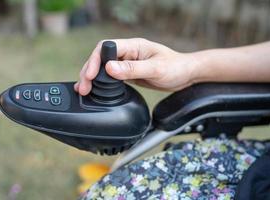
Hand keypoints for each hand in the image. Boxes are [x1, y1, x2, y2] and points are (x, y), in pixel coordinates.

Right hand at [74, 38, 200, 94]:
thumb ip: (133, 68)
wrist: (187, 75)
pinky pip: (111, 76)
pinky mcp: (129, 73)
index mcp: (133, 46)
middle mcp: (128, 53)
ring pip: (103, 68)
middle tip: (83, 87)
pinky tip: (95, 89)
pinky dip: (101, 82)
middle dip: (89, 71)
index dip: (94, 61)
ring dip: (92, 78)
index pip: (106, 48)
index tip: (90, 75)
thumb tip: (109, 68)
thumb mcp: (156, 69)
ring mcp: (128, 63)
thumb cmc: (176, 67)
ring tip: (83, 90)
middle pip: (100, 58)